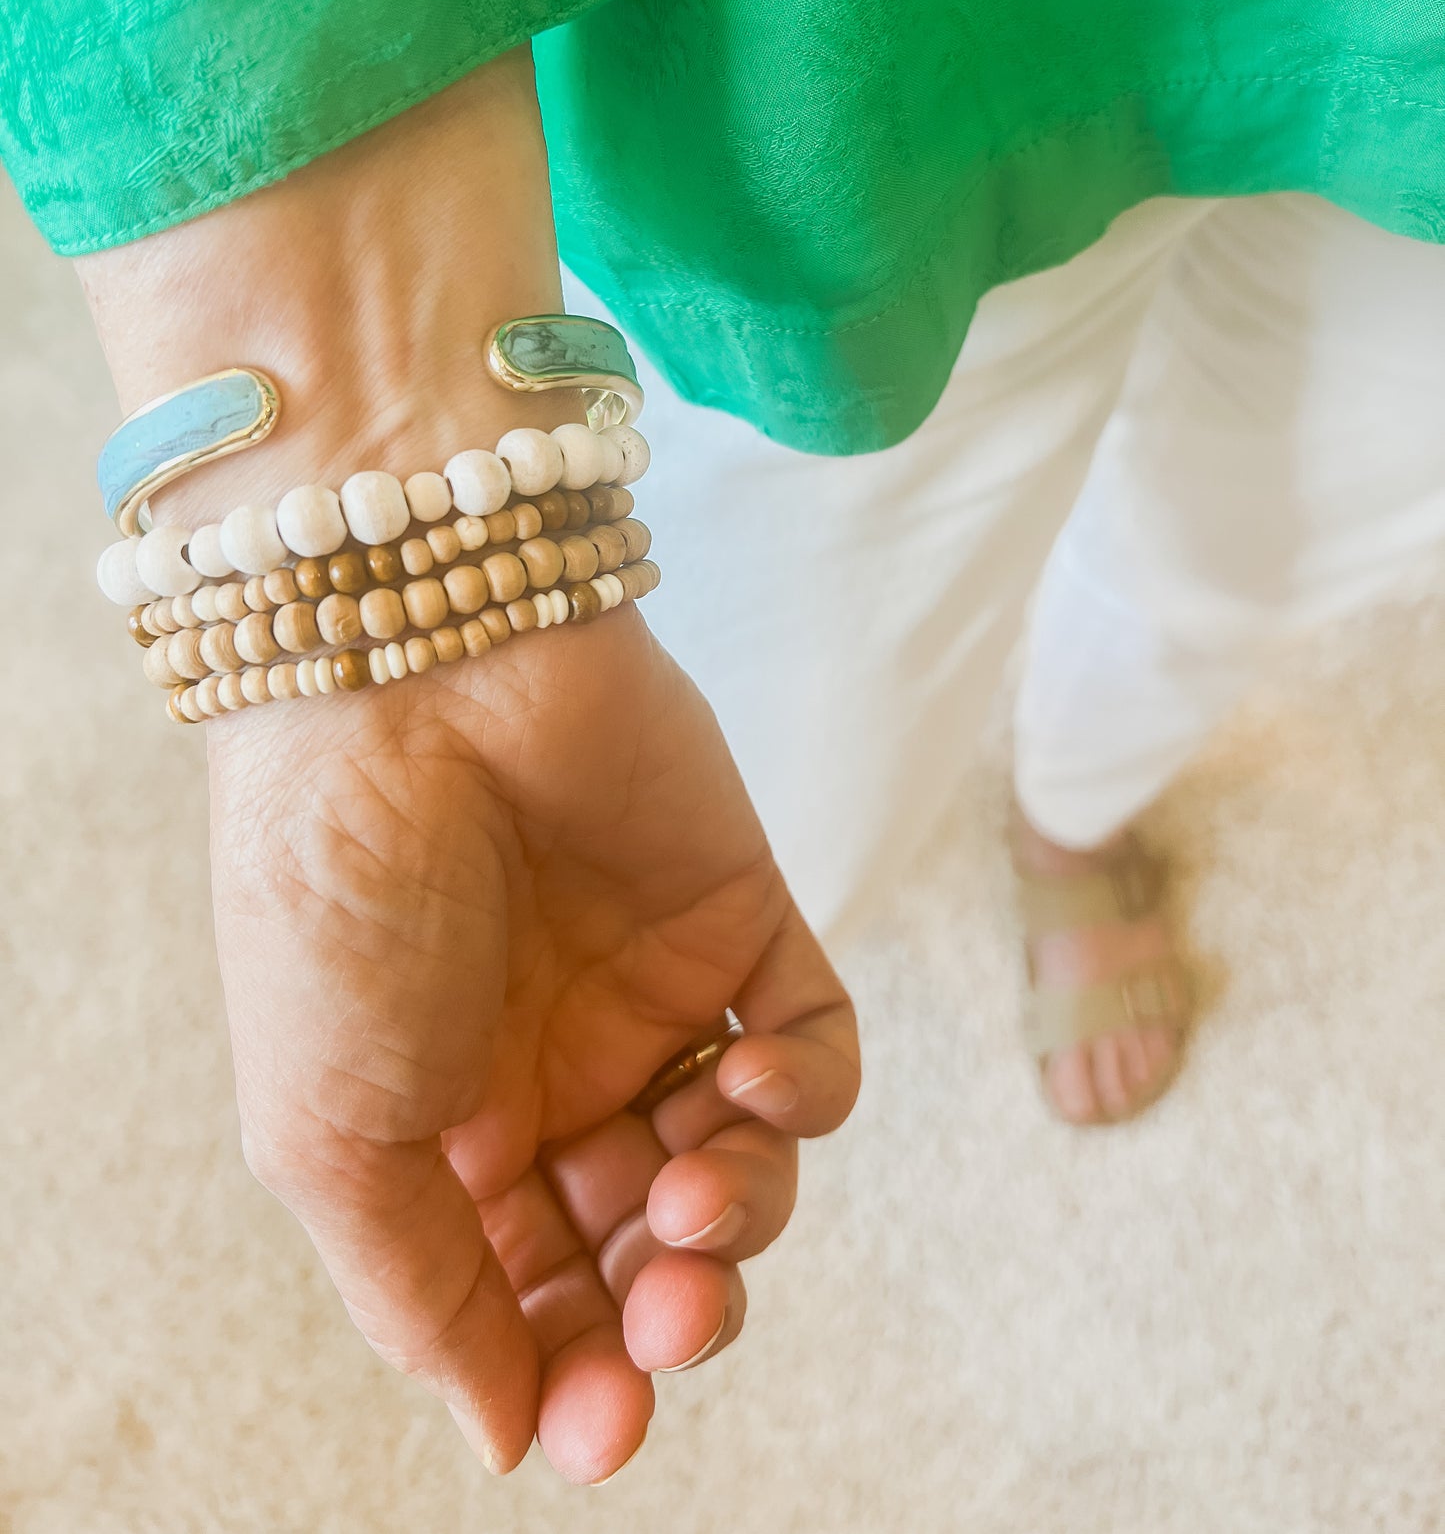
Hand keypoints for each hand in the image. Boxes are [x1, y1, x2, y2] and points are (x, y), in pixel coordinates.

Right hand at [79, 49, 858, 1478]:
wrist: (406, 683)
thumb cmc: (333, 904)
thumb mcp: (328, 1134)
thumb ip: (424, 1295)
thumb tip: (510, 1437)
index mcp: (445, 1125)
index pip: (536, 1286)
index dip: (576, 1365)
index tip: (600, 1429)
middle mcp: (556, 1066)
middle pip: (651, 1241)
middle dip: (669, 1313)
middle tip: (666, 1327)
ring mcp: (653, 992)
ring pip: (742, 1164)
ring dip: (741, 1224)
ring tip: (694, 1211)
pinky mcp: (743, 914)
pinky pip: (813, 1046)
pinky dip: (807, 1105)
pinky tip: (755, 1107)